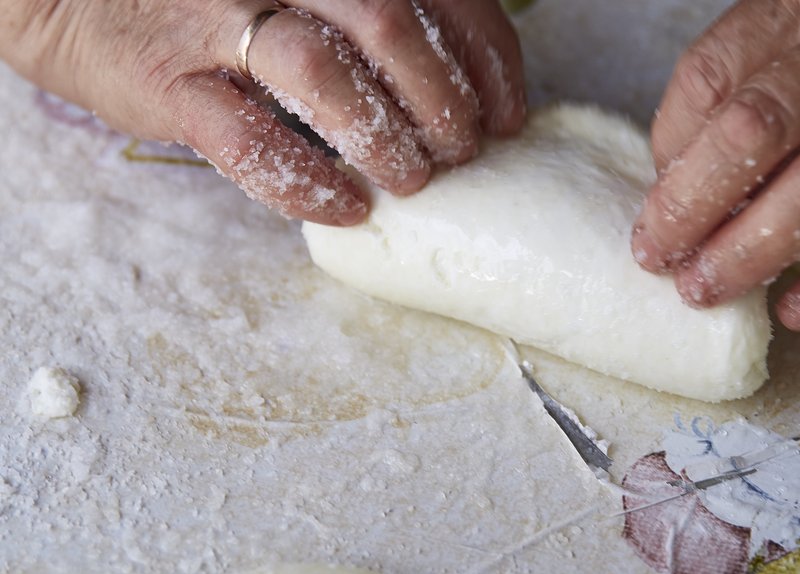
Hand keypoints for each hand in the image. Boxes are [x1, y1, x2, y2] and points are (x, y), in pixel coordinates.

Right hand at [1, 0, 524, 224]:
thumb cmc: (215, 0)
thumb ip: (369, 18)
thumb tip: (459, 90)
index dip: (485, 61)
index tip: (506, 116)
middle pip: (389, 25)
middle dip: (442, 101)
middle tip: (460, 153)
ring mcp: (219, 18)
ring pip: (323, 72)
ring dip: (383, 136)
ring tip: (411, 180)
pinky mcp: (172, 80)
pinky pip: (247, 138)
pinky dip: (304, 179)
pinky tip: (344, 207)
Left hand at [631, 0, 799, 329]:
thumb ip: (737, 84)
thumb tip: (674, 179)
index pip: (714, 71)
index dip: (669, 148)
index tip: (651, 207)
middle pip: (762, 126)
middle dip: (694, 204)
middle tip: (658, 258)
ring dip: (754, 248)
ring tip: (706, 288)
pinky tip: (796, 308)